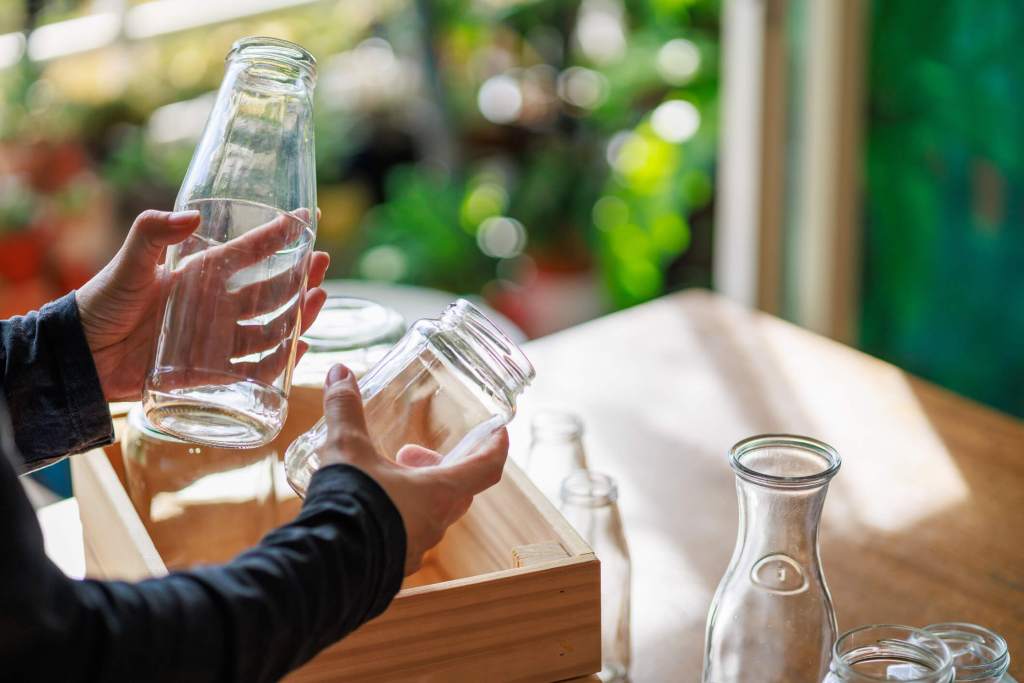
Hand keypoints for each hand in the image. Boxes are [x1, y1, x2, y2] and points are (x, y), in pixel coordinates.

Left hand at [77, 209, 329, 400]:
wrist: (81, 358)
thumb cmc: (101, 305)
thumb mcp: (127, 265)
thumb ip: (151, 234)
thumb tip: (192, 215)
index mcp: (201, 275)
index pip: (250, 251)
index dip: (280, 235)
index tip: (309, 219)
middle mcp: (215, 305)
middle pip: (270, 291)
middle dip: (300, 276)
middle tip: (323, 263)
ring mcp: (215, 339)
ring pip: (269, 328)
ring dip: (298, 316)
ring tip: (318, 301)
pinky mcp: (210, 372)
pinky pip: (253, 369)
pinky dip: (279, 362)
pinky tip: (298, 350)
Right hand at [318, 363, 508, 574]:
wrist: (324, 563)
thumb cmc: (348, 503)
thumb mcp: (347, 448)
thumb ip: (345, 409)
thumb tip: (341, 373)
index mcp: (439, 492)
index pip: (488, 467)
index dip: (497, 446)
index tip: (499, 431)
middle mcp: (435, 523)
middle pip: (459, 490)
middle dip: (441, 466)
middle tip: (410, 452)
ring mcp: (416, 548)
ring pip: (433, 514)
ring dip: (419, 491)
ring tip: (384, 475)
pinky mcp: (394, 565)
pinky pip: (408, 535)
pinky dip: (399, 516)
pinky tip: (369, 508)